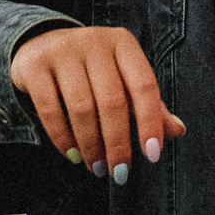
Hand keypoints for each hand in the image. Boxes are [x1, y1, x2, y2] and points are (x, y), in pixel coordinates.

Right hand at [10, 24, 186, 180]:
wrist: (42, 43)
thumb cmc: (93, 69)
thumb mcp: (123, 78)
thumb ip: (149, 104)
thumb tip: (178, 131)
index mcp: (123, 43)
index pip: (144, 85)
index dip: (150, 122)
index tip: (152, 154)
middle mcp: (95, 41)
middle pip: (112, 101)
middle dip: (117, 143)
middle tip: (119, 172)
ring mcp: (63, 50)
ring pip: (81, 108)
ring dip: (91, 145)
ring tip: (97, 167)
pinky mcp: (36, 65)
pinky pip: (50, 109)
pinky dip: (63, 138)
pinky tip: (73, 155)